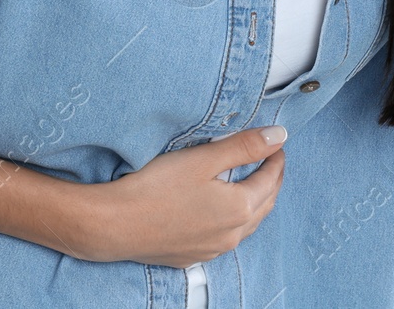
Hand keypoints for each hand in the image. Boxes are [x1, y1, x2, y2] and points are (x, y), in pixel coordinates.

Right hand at [71, 126, 286, 266]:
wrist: (114, 225)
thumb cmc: (156, 188)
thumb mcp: (204, 158)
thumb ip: (244, 147)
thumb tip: (279, 136)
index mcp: (240, 209)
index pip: (271, 179)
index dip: (276, 158)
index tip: (276, 144)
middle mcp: (231, 235)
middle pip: (264, 204)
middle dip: (271, 180)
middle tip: (270, 160)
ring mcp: (211, 250)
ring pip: (246, 225)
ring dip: (254, 202)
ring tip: (252, 183)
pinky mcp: (191, 256)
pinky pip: (223, 238)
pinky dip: (232, 221)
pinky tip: (221, 211)